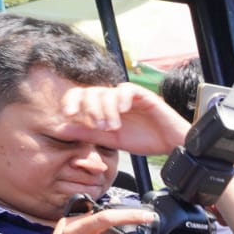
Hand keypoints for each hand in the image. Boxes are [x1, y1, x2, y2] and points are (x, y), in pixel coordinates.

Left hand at [58, 82, 189, 156]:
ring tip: (114, 127)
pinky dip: (121, 100)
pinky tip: (123, 111)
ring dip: (106, 111)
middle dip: (89, 109)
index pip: (80, 96)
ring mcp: (128, 96)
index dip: (71, 102)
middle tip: (99, 127)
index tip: (68, 115)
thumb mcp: (111, 140)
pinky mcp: (143, 95)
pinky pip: (126, 90)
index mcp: (104, 107)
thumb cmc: (145, 140)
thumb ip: (88, 133)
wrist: (172, 144)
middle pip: (90, 92)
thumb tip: (61, 128)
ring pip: (107, 92)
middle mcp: (114, 99)